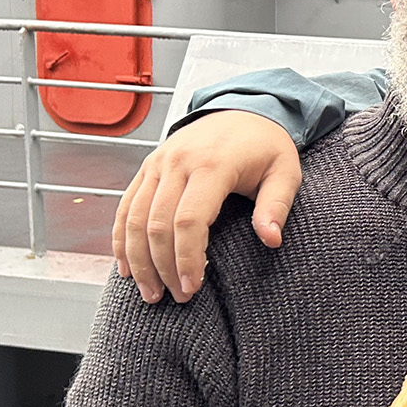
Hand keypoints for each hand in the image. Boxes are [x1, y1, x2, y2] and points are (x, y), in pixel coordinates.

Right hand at [112, 110, 302, 303]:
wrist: (244, 109)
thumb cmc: (267, 147)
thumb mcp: (285, 172)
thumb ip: (277, 206)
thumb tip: (271, 240)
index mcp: (212, 165)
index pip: (189, 221)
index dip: (186, 259)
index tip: (192, 288)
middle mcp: (178, 162)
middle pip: (157, 224)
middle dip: (162, 267)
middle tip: (175, 298)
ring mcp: (158, 163)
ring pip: (134, 217)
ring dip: (137, 260)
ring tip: (150, 293)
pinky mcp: (148, 166)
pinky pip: (126, 206)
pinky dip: (121, 238)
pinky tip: (126, 267)